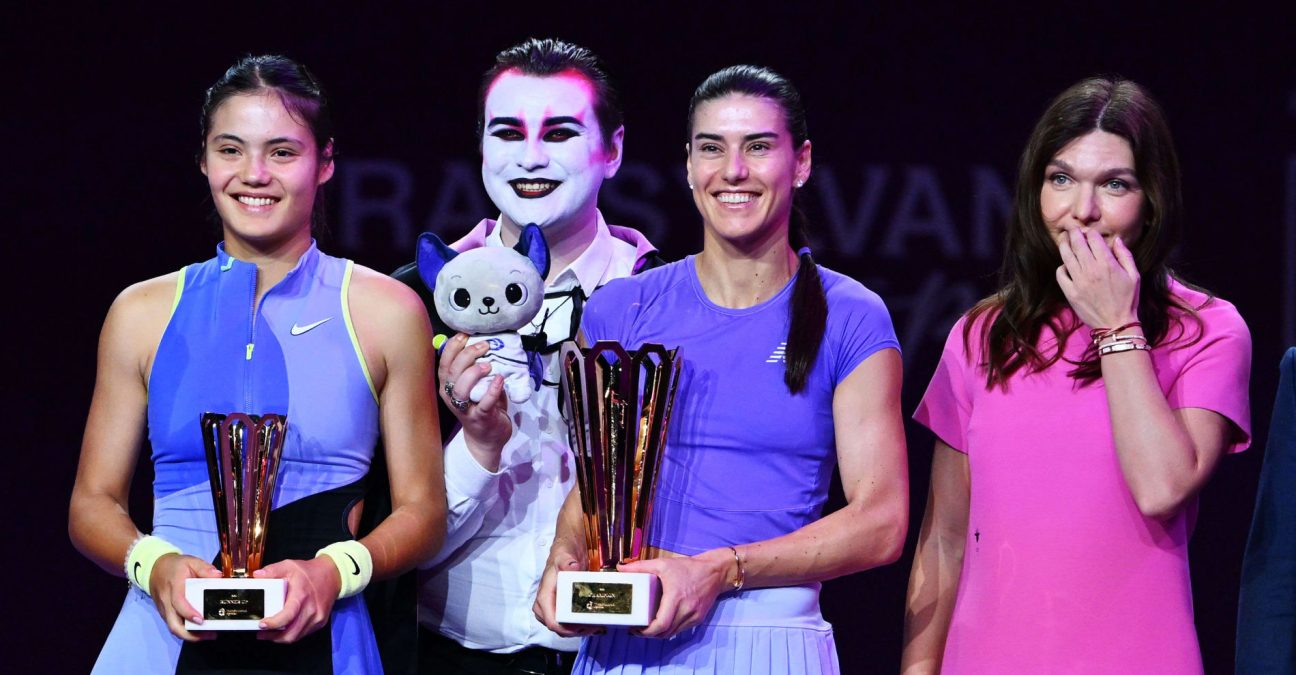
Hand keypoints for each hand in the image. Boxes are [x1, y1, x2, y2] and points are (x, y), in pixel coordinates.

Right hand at [150, 552, 221, 640]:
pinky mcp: (165, 614)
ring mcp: (165, 610)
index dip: (189, 613)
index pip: (179, 603)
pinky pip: (174, 625)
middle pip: (173, 624)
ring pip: (173, 628)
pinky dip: (186, 631)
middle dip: (190, 634)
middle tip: (210, 634)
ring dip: (190, 635)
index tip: (202, 620)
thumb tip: (218, 576)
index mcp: (174, 587)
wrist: (155, 569)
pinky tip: (199, 630)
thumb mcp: (191, 561)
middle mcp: (167, 601)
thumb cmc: (175, 566)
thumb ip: (205, 568)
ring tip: (208, 635)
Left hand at [253, 557, 339, 642]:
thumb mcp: (290, 565)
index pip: (288, 616)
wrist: (333, 574)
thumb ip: (273, 570)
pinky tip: (284, 629)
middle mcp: (311, 609)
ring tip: (270, 633)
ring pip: (297, 636)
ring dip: (281, 638)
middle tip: (261, 633)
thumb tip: (257, 575)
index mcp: (301, 595)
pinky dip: (292, 634)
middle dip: (273, 636)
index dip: (274, 624)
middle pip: (291, 633)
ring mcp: (317, 617)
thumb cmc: (309, 572)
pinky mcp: (320, 622)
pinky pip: (303, 633)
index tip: (262, 625)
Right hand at [439, 334, 511, 470]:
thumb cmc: (481, 406)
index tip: (465, 335)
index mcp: (448, 386)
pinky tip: (500, 380)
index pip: (444, 363)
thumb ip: (475, 368)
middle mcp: (451, 397)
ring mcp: (465, 409)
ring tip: (488, 365)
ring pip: (461, 389)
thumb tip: (484, 343)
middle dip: (467, 355)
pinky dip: (492, 390)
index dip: (452, 347)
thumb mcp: (475, 386)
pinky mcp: (481, 418)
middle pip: (452, 373)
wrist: (488, 438)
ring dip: (473, 373)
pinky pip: (484, 404)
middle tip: (485, 346)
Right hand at [533, 544, 600, 637]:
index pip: (552, 621)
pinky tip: (594, 622)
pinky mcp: (560, 606)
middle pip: (558, 628)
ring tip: (597, 626)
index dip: (567, 629)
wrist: (568, 548)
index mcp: (545, 595)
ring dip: (579, 630)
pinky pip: (567, 621)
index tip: (585, 626)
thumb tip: (571, 568)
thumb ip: (566, 562)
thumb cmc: (564, 552)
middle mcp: (546, 604)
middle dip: (576, 631)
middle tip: (596, 626)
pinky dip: (579, 625)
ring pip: (563, 627)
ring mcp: (552, 606)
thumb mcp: (565, 555)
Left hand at [621, 550, 730, 638]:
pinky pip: (681, 630)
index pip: (661, 625)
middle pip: (665, 633)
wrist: (716, 571)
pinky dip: (670, 629)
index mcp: (676, 599)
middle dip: (649, 635)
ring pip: (672, 634)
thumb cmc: (688, 567)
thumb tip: (620, 568)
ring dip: (659, 634)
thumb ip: (640, 566)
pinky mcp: (699, 619)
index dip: (646, 632)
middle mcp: (686, 611)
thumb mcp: (663, 564)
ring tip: (647, 627)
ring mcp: (694, 617)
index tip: (635, 629)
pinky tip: (663, 623)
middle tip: (637, 629)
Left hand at [1056, 228, 1139, 329]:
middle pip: (1077, 244)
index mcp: (1107, 264)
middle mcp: (1091, 270)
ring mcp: (1079, 281)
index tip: (1088, 231)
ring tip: (1064, 240)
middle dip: (1073, 233)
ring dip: (1064, 245)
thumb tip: (1116, 239)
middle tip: (1071, 229)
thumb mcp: (1134, 275)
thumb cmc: (1128, 299)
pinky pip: (1060, 274)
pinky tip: (1066, 265)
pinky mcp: (1070, 292)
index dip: (1090, 232)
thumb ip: (1125, 255)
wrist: (1116, 323)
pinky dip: (1061, 267)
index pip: (1094, 239)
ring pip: (1066, 256)